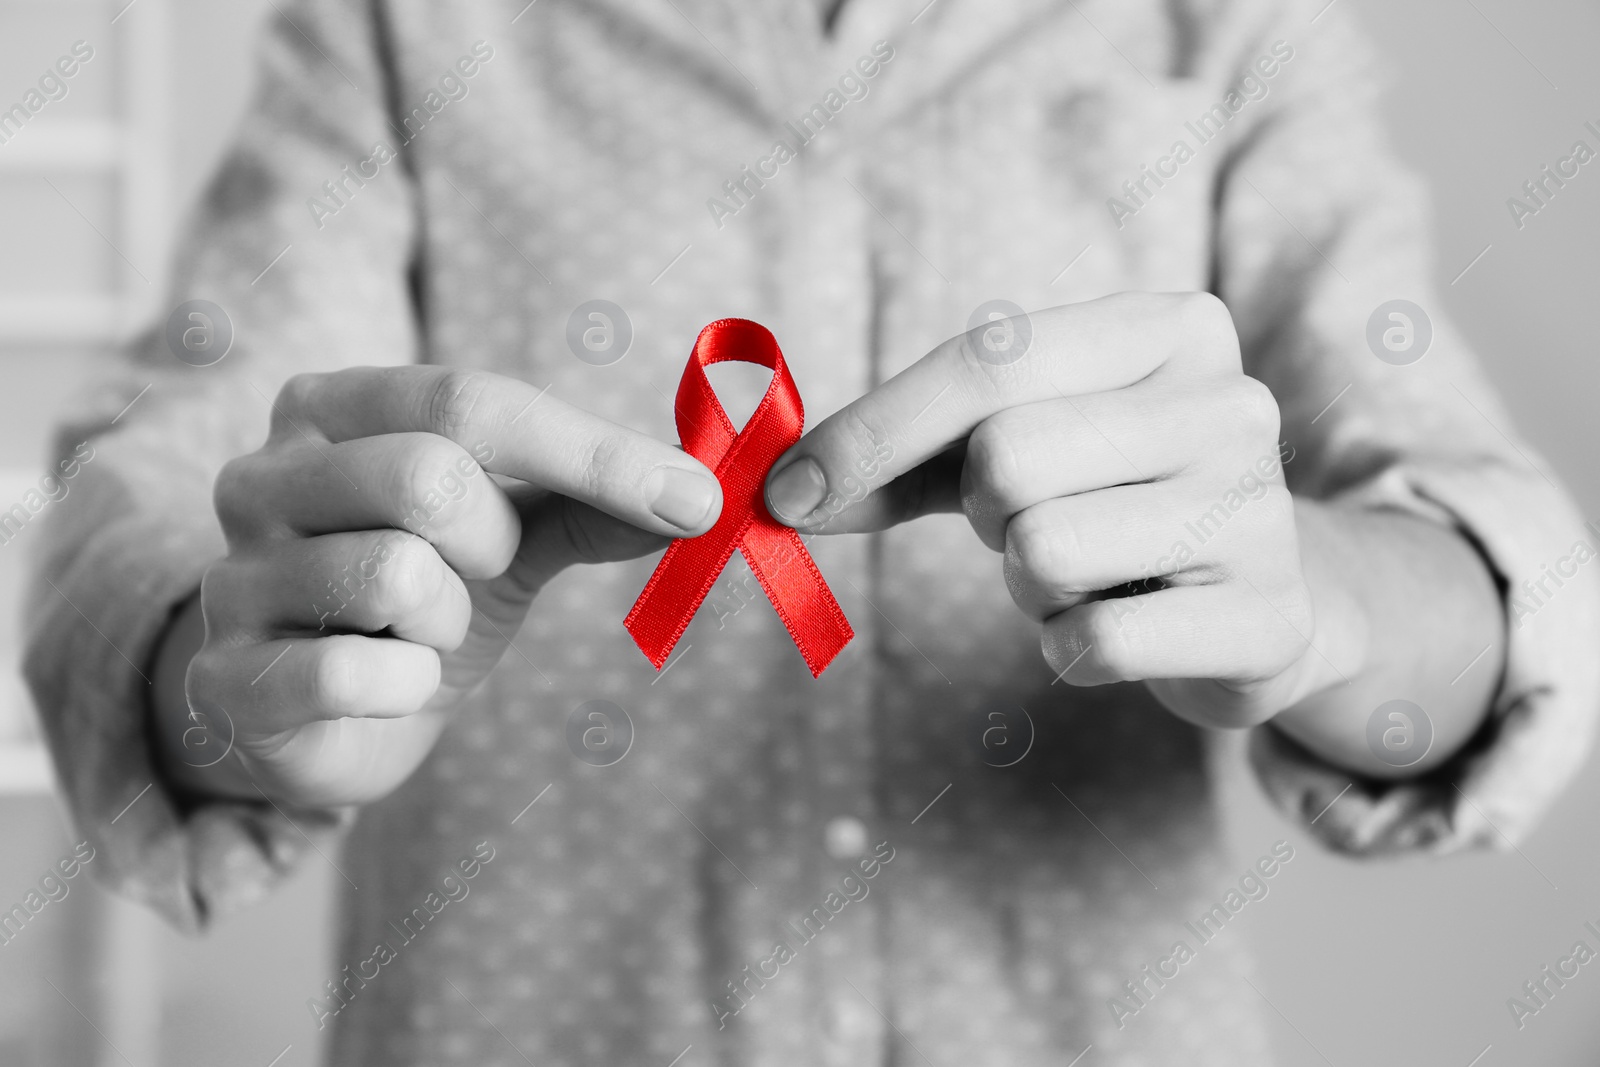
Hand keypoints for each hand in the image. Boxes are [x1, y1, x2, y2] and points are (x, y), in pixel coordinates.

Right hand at [153, 366, 721, 806]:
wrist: (319, 714)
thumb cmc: (423, 594)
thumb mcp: (512, 531)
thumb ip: (594, 500)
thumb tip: (701, 494)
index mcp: (334, 407)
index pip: (472, 403)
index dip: (594, 454)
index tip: (697, 501)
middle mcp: (263, 474)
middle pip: (427, 475)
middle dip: (491, 544)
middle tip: (477, 573)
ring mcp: (232, 575)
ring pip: (395, 577)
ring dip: (447, 623)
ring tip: (420, 631)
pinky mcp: (225, 678)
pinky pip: (351, 675)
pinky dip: (404, 689)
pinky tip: (386, 686)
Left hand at [763, 292, 1316, 728]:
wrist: (1265, 597)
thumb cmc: (1111, 500)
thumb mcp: (1012, 446)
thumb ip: (901, 455)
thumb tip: (780, 492)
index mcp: (1169, 328)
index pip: (988, 360)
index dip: (873, 431)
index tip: (787, 493)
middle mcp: (1231, 405)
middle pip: (1008, 458)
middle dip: (986, 512)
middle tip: (1032, 524)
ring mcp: (1262, 514)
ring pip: (1044, 552)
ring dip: (1029, 586)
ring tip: (1088, 574)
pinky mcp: (1269, 622)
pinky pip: (1093, 642)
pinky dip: (1070, 647)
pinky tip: (1116, 628)